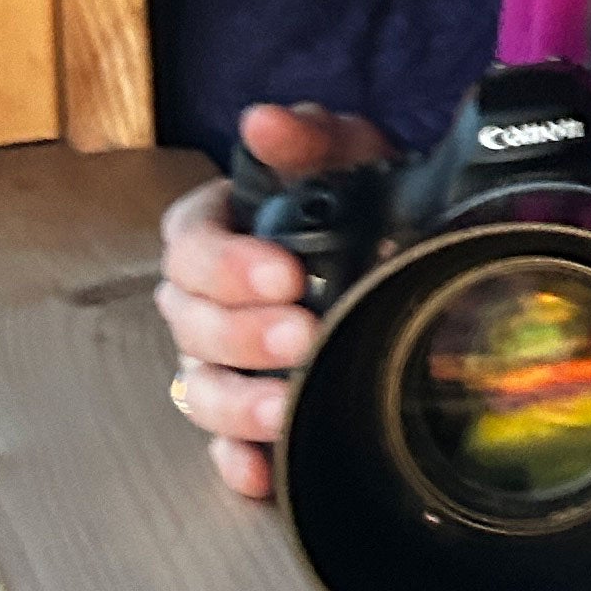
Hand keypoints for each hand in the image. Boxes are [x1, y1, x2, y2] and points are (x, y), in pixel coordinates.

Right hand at [154, 101, 392, 500]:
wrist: (401, 249)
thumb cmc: (356, 198)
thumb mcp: (345, 154)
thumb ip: (306, 137)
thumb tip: (267, 120)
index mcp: (215, 233)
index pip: (190, 246)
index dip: (228, 263)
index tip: (284, 271)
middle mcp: (204, 300)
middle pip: (190, 323)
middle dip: (243, 333)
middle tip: (300, 333)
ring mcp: (220, 362)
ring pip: (202, 388)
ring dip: (240, 401)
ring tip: (285, 406)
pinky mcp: (245, 414)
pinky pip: (226, 445)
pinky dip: (240, 461)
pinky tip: (263, 470)